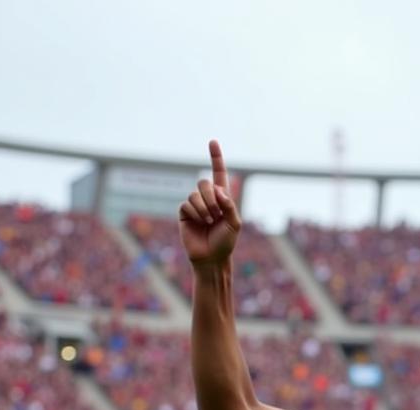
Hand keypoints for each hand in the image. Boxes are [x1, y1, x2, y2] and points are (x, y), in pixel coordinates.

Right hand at [178, 140, 241, 265]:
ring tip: (209, 222)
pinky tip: (199, 223)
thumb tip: (218, 189)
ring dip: (204, 208)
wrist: (211, 258)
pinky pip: (186, 204)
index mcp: (222, 199)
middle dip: (211, 198)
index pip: (218, 174)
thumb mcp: (235, 224)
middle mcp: (207, 199)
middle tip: (216, 215)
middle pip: (204, 182)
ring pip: (195, 194)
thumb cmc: (225, 243)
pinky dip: (195, 213)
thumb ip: (229, 205)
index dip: (216, 158)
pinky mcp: (184, 212)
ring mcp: (195, 205)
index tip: (213, 141)